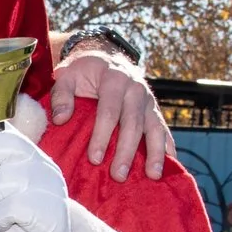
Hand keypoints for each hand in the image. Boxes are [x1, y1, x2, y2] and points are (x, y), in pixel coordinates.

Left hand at [52, 48, 169, 180]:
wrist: (105, 56)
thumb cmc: (83, 70)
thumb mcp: (67, 75)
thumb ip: (61, 96)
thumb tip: (60, 119)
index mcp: (114, 79)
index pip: (108, 111)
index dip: (102, 135)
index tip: (94, 159)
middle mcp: (136, 88)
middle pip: (133, 123)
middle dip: (126, 151)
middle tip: (118, 175)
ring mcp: (148, 100)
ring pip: (154, 128)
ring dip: (155, 153)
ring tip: (152, 175)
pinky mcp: (154, 109)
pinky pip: (163, 129)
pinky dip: (167, 146)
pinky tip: (171, 164)